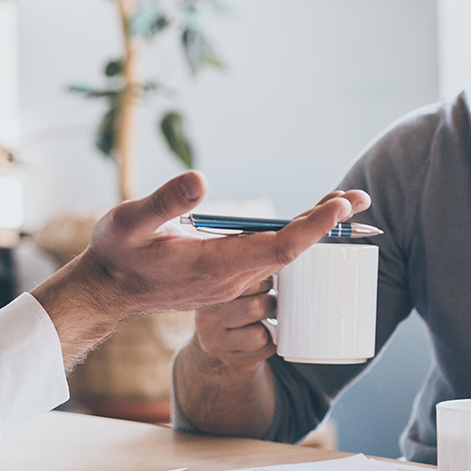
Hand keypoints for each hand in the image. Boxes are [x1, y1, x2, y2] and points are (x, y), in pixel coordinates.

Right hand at [31, 174, 370, 365]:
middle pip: (291, 254)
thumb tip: (201, 180)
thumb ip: (165, 202)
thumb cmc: (118, 252)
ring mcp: (232, 288)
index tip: (341, 206)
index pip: (278, 248)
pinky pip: (270, 273)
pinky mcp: (229, 287)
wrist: (110, 290)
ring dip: (312, 236)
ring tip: (342, 207)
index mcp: (214, 265)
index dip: (314, 228)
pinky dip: (292, 252)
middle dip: (327, 226)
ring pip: (283, 263)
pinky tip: (310, 230)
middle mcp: (231, 281)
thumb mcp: (130, 222)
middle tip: (360, 199)